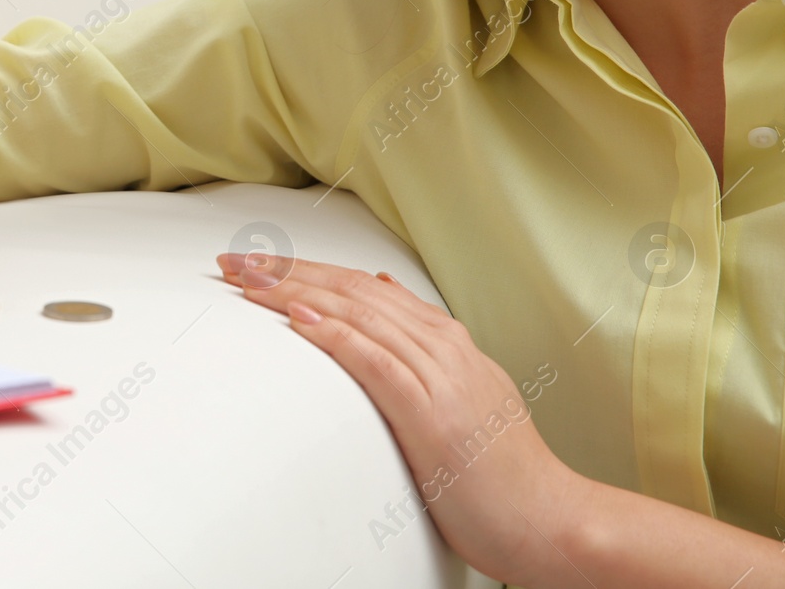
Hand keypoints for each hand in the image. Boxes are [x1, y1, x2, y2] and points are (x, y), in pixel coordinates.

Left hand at [215, 252, 586, 586]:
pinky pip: (375, 361)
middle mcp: (444, 348)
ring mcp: (441, 377)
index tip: (257, 264)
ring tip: (246, 280)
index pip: (362, 287)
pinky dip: (335, 334)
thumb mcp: (465, 391)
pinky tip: (299, 318)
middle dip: (287, 271)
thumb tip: (381, 290)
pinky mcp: (434, 413)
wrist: (552, 521)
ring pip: (357, 315)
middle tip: (232, 262)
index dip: (306, 269)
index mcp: (447, 342)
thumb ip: (424, 343)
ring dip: (295, 292)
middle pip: (351, 290)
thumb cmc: (502, 473)